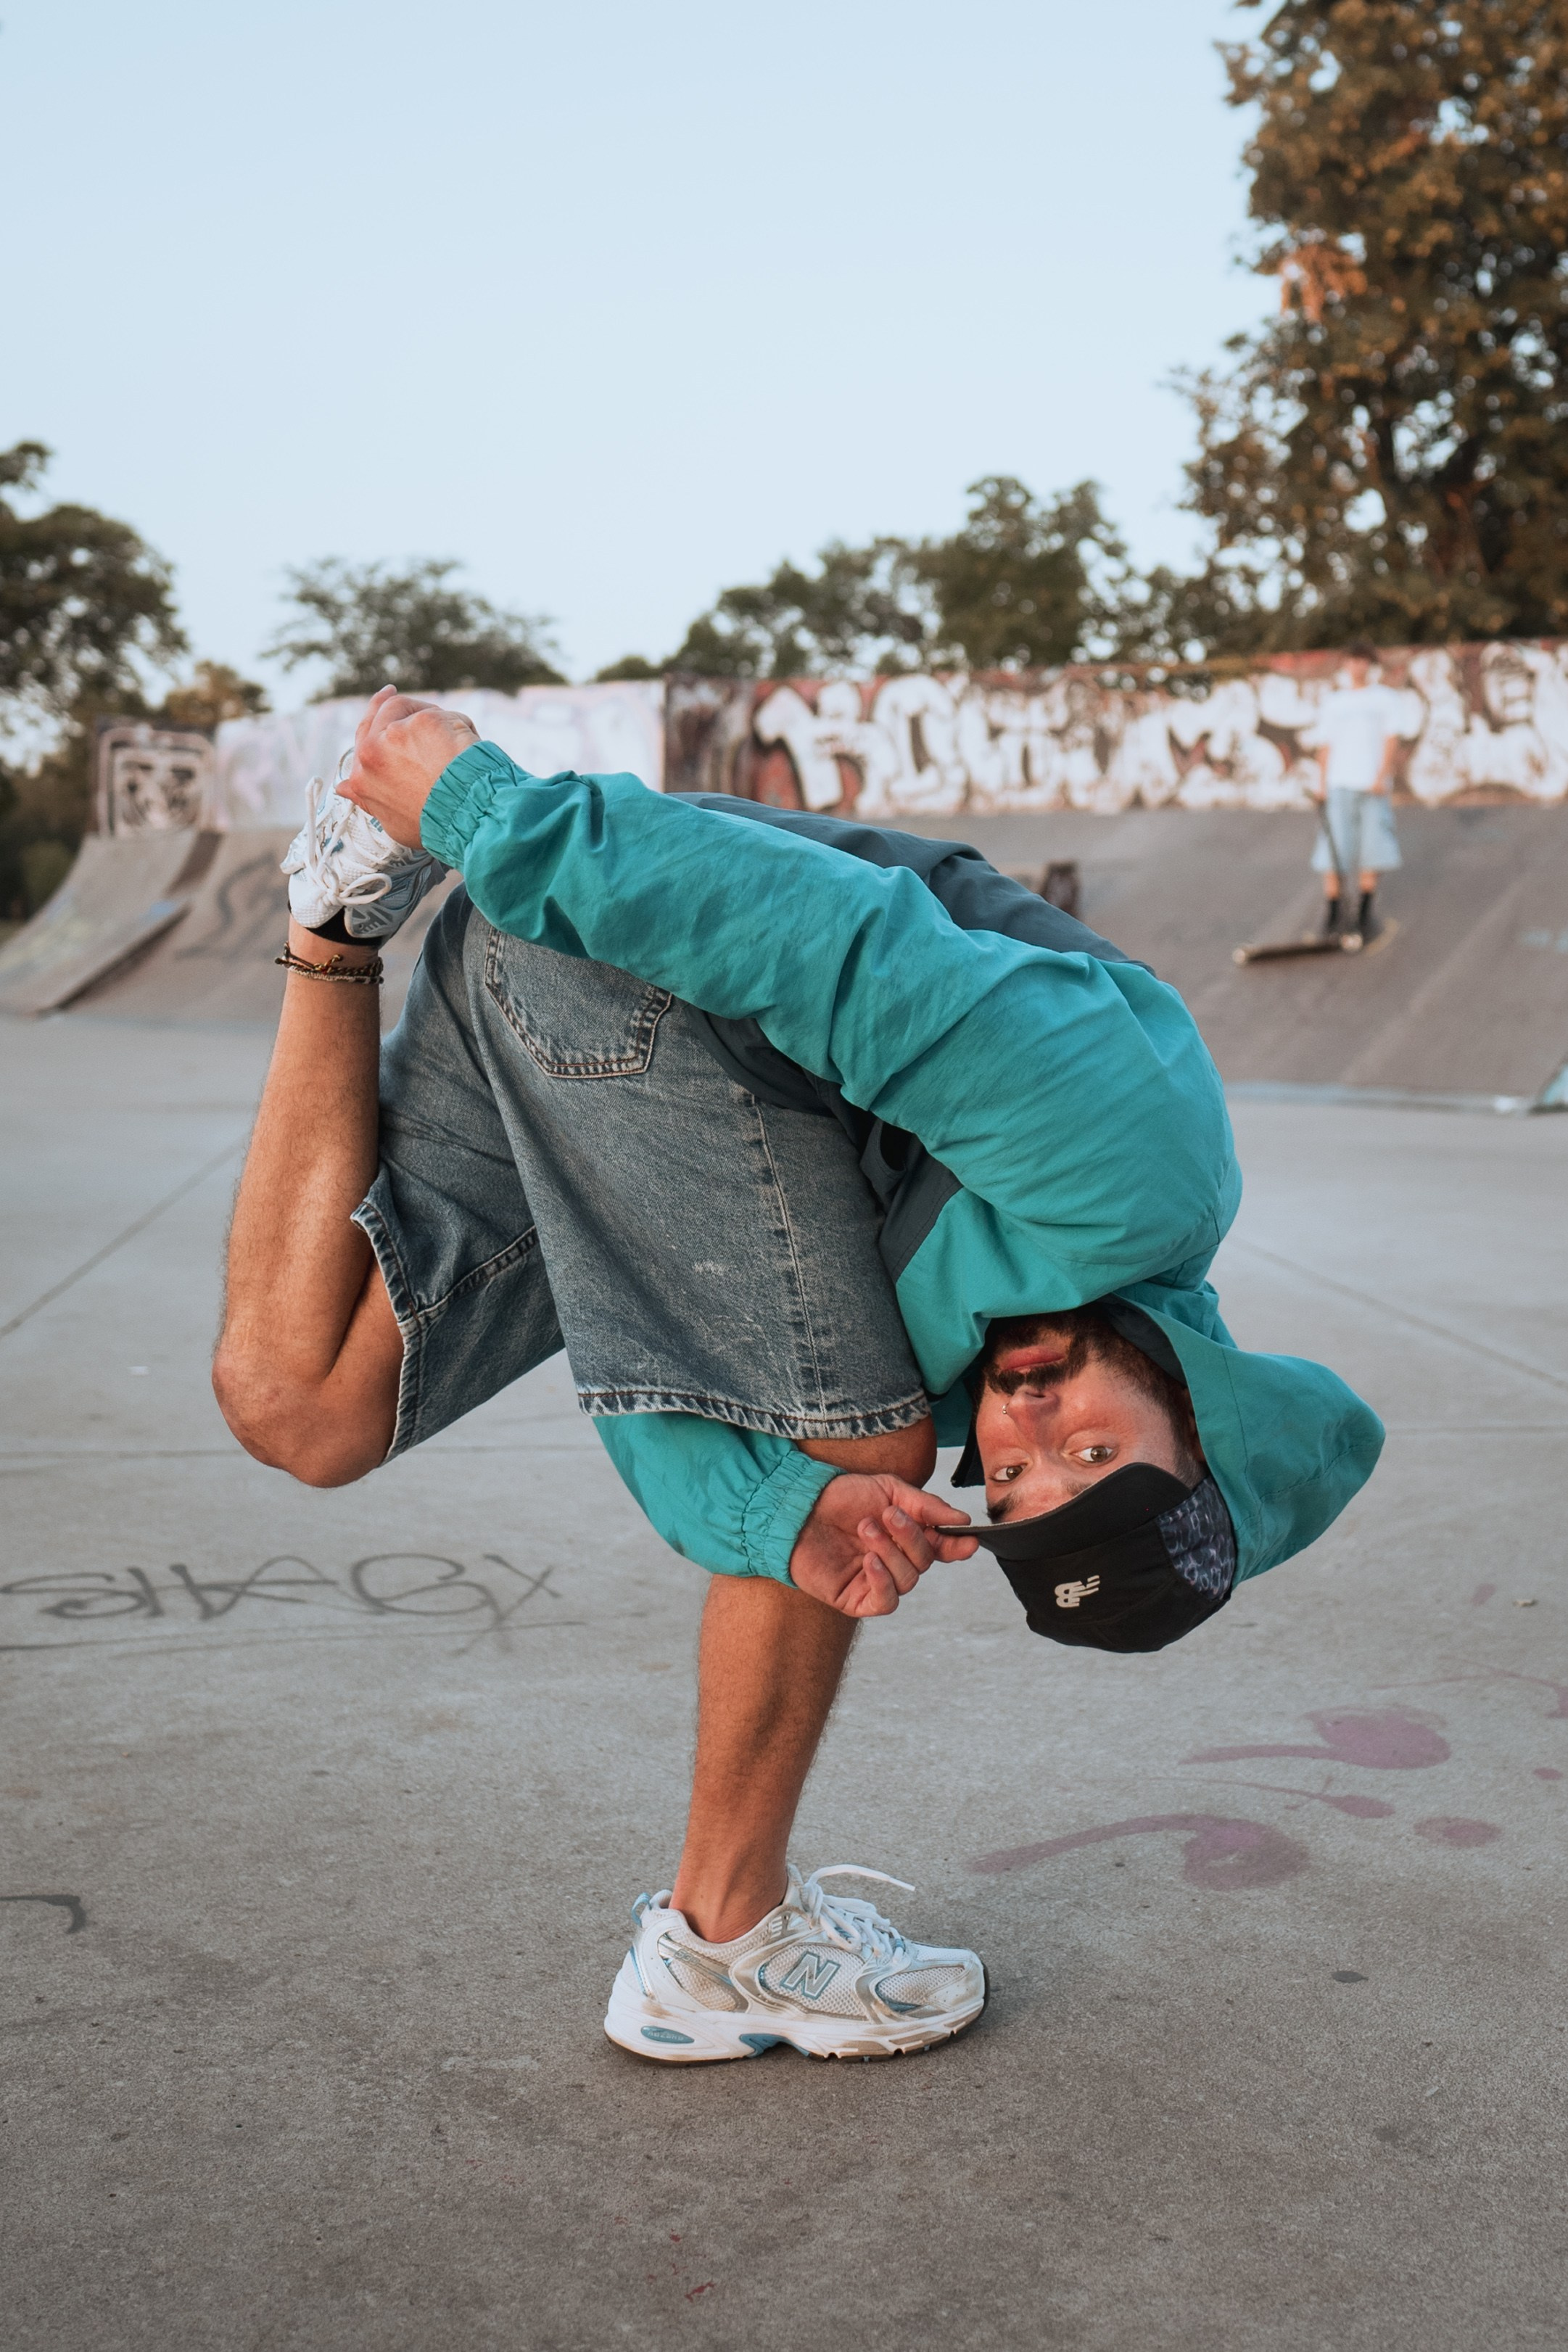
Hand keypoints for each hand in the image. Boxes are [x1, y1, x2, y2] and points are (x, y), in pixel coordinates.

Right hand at [337, 684, 480, 848]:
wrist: (463, 817)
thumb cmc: (433, 825)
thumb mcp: (392, 821)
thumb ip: (367, 800)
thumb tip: (343, 788)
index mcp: (362, 778)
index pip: (361, 740)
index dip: (370, 726)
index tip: (377, 712)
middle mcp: (372, 752)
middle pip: (378, 714)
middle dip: (384, 702)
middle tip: (390, 692)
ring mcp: (396, 734)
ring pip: (404, 707)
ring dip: (423, 713)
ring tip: (444, 727)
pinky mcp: (424, 721)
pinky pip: (438, 714)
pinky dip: (452, 724)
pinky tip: (463, 738)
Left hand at [788, 1474, 976, 1617]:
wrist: (797, 1508)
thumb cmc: (839, 1497)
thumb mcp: (887, 1489)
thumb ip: (925, 1505)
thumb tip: (961, 1519)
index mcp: (906, 1536)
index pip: (941, 1547)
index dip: (957, 1546)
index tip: (968, 1540)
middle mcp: (895, 1560)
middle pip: (924, 1561)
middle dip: (911, 1537)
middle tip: (889, 1515)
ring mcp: (877, 1581)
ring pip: (908, 1580)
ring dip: (891, 1552)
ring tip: (867, 1528)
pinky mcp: (856, 1599)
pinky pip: (886, 1601)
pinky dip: (884, 1581)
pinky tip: (869, 1560)